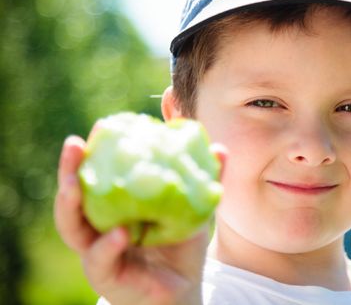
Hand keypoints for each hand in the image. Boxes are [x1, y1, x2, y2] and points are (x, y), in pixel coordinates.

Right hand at [54, 134, 225, 304]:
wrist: (185, 287)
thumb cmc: (182, 245)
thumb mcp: (194, 209)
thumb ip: (203, 181)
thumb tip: (219, 149)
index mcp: (113, 206)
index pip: (96, 175)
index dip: (94, 151)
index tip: (101, 125)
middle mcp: (98, 226)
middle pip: (73, 197)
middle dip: (68, 170)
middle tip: (73, 146)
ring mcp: (97, 252)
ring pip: (72, 228)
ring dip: (69, 205)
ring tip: (75, 185)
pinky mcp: (106, 277)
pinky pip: (100, 260)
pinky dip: (107, 246)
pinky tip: (120, 233)